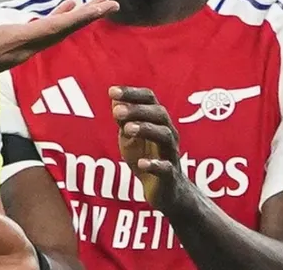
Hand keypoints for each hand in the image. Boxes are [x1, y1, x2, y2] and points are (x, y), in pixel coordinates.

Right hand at [0, 0, 117, 92]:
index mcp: (13, 39)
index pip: (54, 27)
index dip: (80, 16)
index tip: (101, 8)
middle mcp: (23, 48)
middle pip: (63, 31)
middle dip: (87, 17)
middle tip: (111, 4)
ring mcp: (22, 51)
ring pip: (57, 34)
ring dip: (77, 20)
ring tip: (97, 6)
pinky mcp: (17, 50)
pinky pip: (47, 35)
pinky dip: (61, 21)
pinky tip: (66, 9)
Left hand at [111, 86, 184, 209]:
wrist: (164, 191)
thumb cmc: (145, 157)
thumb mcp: (130, 136)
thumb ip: (123, 118)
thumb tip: (114, 98)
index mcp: (157, 121)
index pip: (149, 99)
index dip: (132, 93)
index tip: (112, 91)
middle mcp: (168, 134)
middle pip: (159, 114)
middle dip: (138, 110)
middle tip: (116, 112)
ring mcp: (170, 154)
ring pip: (165, 136)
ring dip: (146, 129)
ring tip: (127, 129)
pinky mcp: (170, 176)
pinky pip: (166, 168)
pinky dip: (154, 164)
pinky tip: (141, 163)